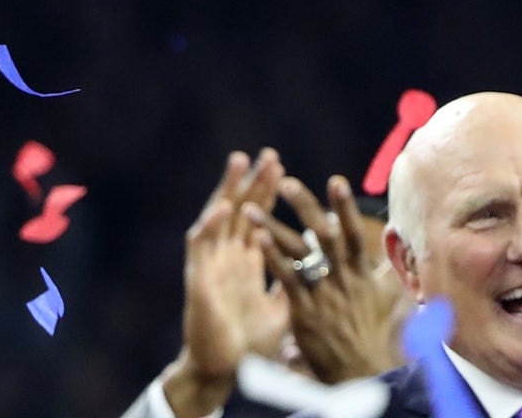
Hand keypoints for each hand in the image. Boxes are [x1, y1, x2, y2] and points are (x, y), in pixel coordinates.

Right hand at [164, 149, 289, 417]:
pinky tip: (222, 208)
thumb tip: (322, 261)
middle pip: (240, 210)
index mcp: (248, 261)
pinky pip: (202, 248)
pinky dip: (210, 226)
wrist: (226, 368)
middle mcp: (229, 257)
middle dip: (252, 181)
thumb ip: (296, 279)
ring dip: (228, 190)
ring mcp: (212, 264)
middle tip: (267, 154)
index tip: (282, 167)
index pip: (258, 217)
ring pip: (219, 218)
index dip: (268, 193)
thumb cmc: (253, 340)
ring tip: (239, 162)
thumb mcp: (284, 303)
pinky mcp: (199, 279)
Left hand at [251, 174, 404, 383]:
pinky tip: (258, 240)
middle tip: (285, 183)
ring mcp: (323, 293)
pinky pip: (287, 279)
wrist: (364, 371)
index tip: (335, 181)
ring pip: (298, 253)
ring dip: (274, 228)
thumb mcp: (391, 300)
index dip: (344, 207)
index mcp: (362, 274)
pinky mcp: (305, 310)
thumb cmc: (377, 337)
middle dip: (304, 207)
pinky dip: (273, 257)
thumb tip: (396, 246)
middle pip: (324, 234)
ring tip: (252, 209)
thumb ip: (388, 271)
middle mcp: (343, 278)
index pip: (353, 233)